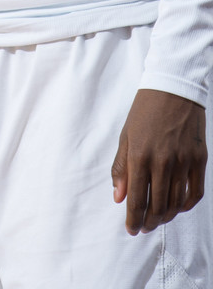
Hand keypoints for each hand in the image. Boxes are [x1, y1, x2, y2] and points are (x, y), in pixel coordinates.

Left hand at [111, 88, 206, 234]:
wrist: (173, 89)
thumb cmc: (145, 111)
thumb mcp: (126, 135)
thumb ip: (121, 167)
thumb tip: (118, 197)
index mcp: (140, 155)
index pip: (136, 198)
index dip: (133, 219)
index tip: (131, 229)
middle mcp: (162, 161)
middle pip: (157, 206)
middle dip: (148, 222)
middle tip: (143, 227)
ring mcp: (183, 161)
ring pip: (176, 203)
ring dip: (166, 217)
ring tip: (158, 219)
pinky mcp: (199, 159)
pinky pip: (195, 193)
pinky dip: (185, 205)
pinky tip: (177, 207)